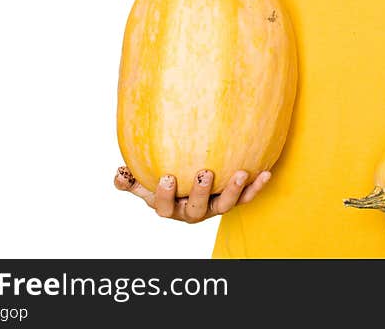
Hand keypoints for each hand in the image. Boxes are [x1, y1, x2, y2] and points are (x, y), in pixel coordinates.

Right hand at [113, 165, 271, 222]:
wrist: (188, 185)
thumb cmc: (166, 185)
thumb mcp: (145, 185)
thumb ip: (130, 181)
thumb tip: (118, 173)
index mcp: (170, 208)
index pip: (163, 207)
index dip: (164, 195)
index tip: (167, 178)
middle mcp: (193, 212)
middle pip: (196, 209)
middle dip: (200, 193)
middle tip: (205, 173)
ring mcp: (214, 207)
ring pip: (225, 205)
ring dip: (234, 190)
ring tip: (242, 173)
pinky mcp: (232, 201)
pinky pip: (246, 197)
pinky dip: (257, 187)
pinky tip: (266, 171)